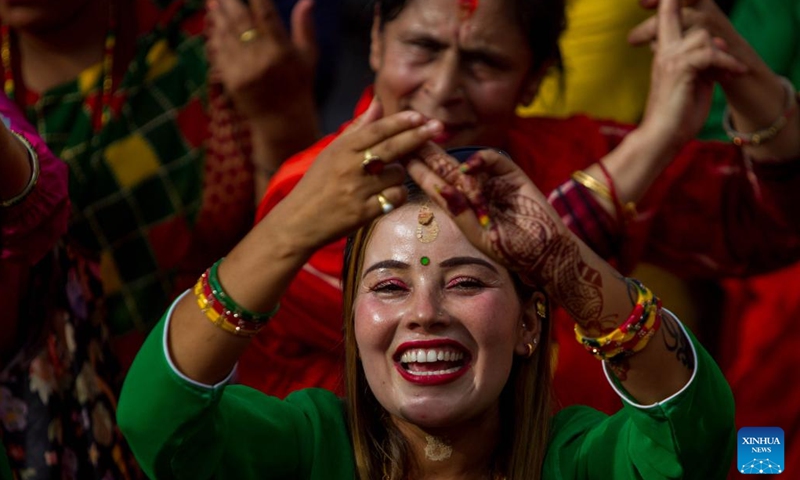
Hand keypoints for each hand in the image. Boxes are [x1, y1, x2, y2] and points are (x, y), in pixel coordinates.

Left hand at [205, 0, 316, 119]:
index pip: (266, 15)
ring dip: (218, 14)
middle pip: (241, 21)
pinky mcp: (231, 79)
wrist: (282, 121)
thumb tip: (307, 0)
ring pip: (227, 34)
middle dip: (230, 2)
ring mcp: (244, 69)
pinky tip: (213, 23)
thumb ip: (305, 27)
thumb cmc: (298, 85)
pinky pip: (219, 52)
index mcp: (282, 51)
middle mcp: (262, 58)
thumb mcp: (308, 56)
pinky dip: (215, 35)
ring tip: (213, 1)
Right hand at [273, 100, 443, 250]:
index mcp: (342, 150)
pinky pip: (395, 198)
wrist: (299, 221)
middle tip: (438, 127)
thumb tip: (377, 104)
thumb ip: (357, 128)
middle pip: (392, 148)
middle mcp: (350, 168)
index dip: (400, 122)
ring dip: (400, 174)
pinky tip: (388, 195)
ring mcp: (357, 191)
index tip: (419, 116)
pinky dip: (397, 195)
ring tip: (387, 177)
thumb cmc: (317, 184)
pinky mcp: (363, 213)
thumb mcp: (332, 152)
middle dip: (418, 136)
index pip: (376, 131)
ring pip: (397, 175)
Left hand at [407, 146, 570, 283]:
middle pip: (444, 168)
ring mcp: (490, 180)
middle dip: (425, 154)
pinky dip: (480, 160)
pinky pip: (492, 159)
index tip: (398, 160)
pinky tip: (468, 168)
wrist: (545, 250)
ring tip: (425, 145)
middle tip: (406, 139)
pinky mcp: (511, 173)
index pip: (435, 185)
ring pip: (463, 162)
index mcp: (461, 206)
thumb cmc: (511, 249)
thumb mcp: (478, 234)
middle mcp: (473, 190)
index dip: (418, 173)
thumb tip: (439, 188)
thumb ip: (459, 211)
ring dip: (444, 154)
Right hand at [631, 0, 746, 147]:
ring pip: (702, 35)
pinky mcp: (680, 70)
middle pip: (687, 18)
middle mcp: (664, 52)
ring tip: (729, 70)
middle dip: (710, 33)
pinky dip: (726, 64)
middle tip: (725, 60)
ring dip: (722, 53)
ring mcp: (669, 59)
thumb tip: (718, 46)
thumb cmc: (678, 115)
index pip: (668, 15)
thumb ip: (702, 61)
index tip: (684, 4)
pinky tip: (734, 74)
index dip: (675, 3)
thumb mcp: (694, 81)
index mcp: (664, 53)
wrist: (663, 137)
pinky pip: (710, 54)